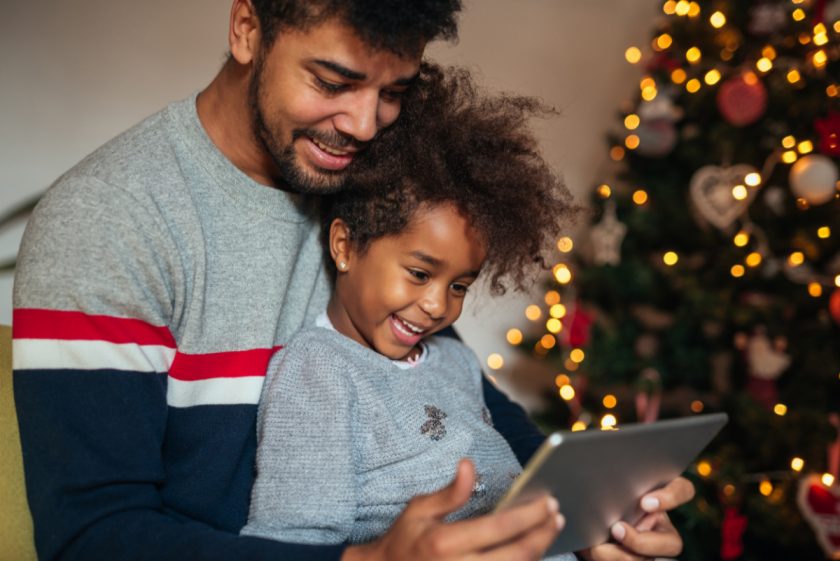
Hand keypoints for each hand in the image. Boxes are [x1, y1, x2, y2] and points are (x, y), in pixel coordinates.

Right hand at [342, 459, 564, 560]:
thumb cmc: (404, 540)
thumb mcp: (419, 510)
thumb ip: (451, 492)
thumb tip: (469, 464)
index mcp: (446, 542)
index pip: (500, 528)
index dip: (530, 515)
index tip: (548, 502)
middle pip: (519, 555)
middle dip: (544, 533)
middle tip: (558, 515)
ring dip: (540, 551)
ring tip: (550, 530)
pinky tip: (532, 551)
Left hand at [579, 476, 694, 560]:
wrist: (578, 523)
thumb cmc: (593, 499)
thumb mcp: (602, 489)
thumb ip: (610, 488)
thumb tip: (601, 488)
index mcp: (656, 497)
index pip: (682, 490)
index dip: (671, 497)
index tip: (645, 503)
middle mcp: (658, 526)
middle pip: (672, 543)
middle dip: (641, 542)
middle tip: (616, 530)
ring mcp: (648, 549)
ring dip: (621, 556)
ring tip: (598, 548)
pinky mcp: (636, 559)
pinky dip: (609, 559)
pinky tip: (596, 550)